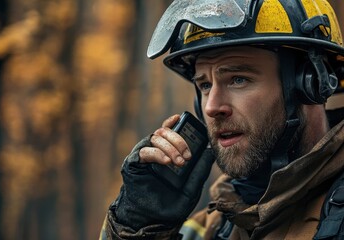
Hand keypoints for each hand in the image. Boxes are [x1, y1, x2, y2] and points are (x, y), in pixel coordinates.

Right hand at [111, 114, 214, 230]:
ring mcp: (144, 157)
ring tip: (179, 162)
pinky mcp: (134, 163)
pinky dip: (157, 153)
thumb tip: (209, 151)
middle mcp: (155, 152)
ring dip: (169, 147)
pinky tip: (167, 161)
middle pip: (163, 132)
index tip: (180, 117)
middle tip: (187, 155)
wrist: (153, 220)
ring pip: (154, 138)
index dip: (173, 123)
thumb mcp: (192, 186)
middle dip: (178, 139)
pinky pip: (144, 151)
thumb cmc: (171, 204)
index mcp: (167, 154)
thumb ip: (200, 169)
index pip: (169, 132)